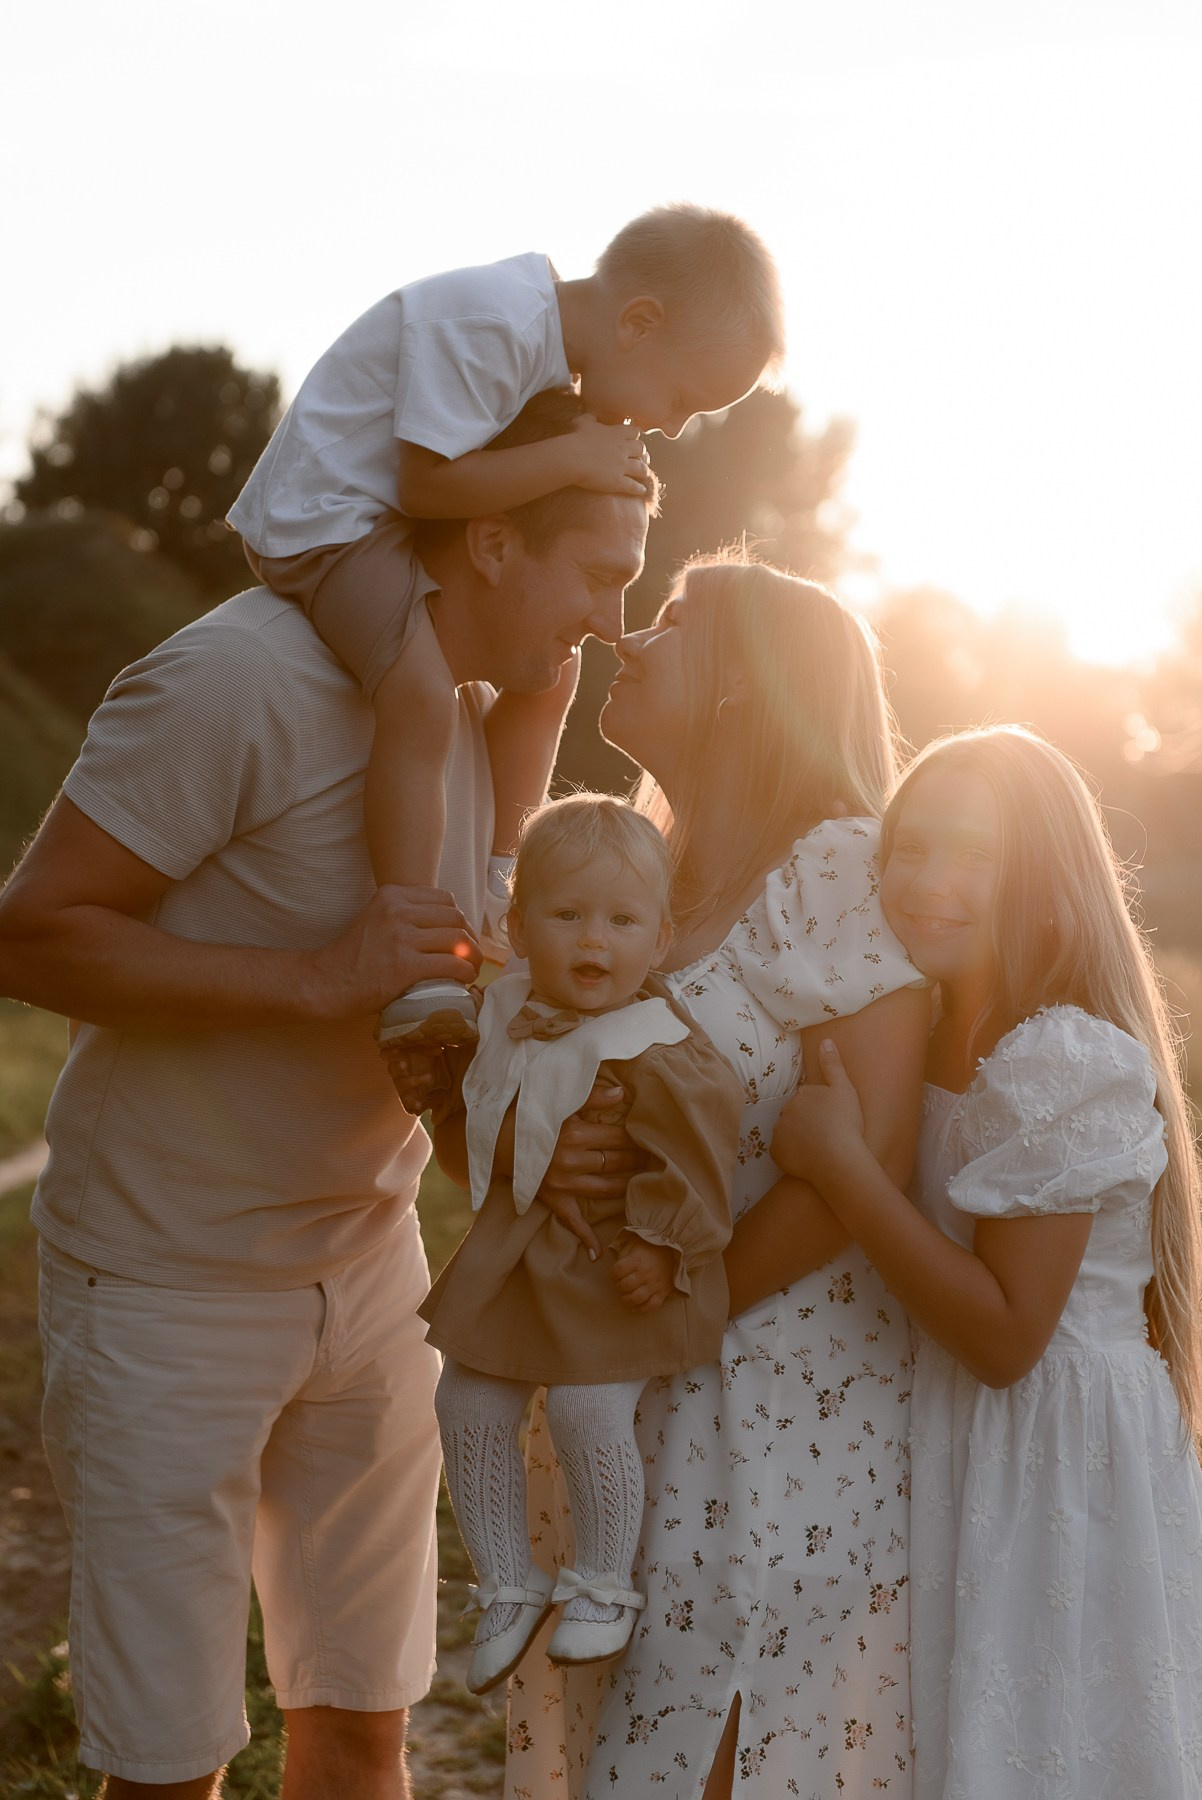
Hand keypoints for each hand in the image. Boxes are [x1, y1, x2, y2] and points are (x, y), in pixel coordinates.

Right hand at [305, 885, 480, 1020]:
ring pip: (458, 940)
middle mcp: (397, 911)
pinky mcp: (405, 966)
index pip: (445, 899)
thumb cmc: (354, 956)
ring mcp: (401, 937)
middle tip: (470, 956)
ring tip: (470, 969)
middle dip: (470, 938)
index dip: (459, 920)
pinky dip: (465, 973)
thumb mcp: (376, 918)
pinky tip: (463, 981)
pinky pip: (452, 964)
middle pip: (456, 918)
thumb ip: (404, 914)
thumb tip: (447, 923)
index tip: (460, 937)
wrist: (325, 982)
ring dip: (472, 957)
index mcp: (392, 895)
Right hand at [379, 1042, 451, 1113]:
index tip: (397, 1049)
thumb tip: (440, 1049)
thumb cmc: (424, 1062)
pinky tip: (420, 1104)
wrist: (433, 1083)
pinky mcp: (408, 1099)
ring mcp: (401, 1086)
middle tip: (404, 1064)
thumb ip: (431, 1049)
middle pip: (392, 1069)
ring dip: (412, 1081)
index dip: (389, 1052)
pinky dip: (413, 1103)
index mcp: (398, 1058)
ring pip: (401, 1084)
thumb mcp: (427, 1053)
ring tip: (429, 1077)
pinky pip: (407, 1102)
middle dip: (397, 1067)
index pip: (386, 1054)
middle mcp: (397, 1072)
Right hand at [537, 1080, 647, 1258]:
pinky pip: (571, 1221)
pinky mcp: (553, 1199)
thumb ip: (591, 1097)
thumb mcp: (557, 1102)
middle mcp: (571, 1161)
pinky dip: (585, 1237)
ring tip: (645, 1181)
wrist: (493, 1141)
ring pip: (605, 1188)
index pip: (617, 1137)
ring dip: (626, 1185)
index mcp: (574, 1134)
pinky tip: (599, 1252)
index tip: (652, 1136)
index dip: (636, 1136)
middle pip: (615, 1161)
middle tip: (656, 1156)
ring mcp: (563, 1184)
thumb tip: (622, 1093)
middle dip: (637, 1158)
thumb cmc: (526, 1116)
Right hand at [568, 415, 653, 495]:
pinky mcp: (618, 482)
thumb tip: (592, 416)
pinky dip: (639, 489)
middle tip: (644, 458)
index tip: (635, 440)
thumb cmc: (574, 439)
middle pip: (641, 449)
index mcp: (616, 433)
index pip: (635, 432)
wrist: (571, 457)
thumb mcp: (582, 423)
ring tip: (645, 475)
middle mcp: (623, 448)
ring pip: (641, 468)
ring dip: (644, 471)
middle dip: (644, 454)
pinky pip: (634, 486)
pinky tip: (642, 490)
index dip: (636, 437)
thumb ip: (590, 418)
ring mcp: (622, 466)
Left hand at [611, 1235, 675, 1313]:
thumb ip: (624, 1255)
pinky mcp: (662, 1293)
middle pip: (625, 1286)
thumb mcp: (634, 1244)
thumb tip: (616, 1270)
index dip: (612, 1274)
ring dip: (626, 1299)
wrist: (675, 1249)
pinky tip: (635, 1306)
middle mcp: (645, 1273)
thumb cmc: (651, 1246)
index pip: (617, 1271)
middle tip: (620, 1284)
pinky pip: (650, 1306)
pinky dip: (640, 1309)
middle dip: (618, 1286)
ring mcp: (654, 1284)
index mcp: (637, 1260)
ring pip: (636, 1298)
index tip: (614, 1273)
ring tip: (626, 1294)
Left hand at [771, 1039, 866, 1182]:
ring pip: (788, 1132)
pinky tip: (808, 1158)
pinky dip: (792, 1154)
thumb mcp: (845, 1089)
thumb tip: (825, 1040)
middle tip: (827, 1133)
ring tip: (819, 1148)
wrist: (838, 1159)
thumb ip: (833, 1064)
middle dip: (807, 1121)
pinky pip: (783, 1151)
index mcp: (802, 1094)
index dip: (821, 1109)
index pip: (808, 1099)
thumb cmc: (845, 1123)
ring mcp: (779, 1132)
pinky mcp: (777, 1153)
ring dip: (798, 1137)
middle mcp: (786, 1110)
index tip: (832, 1119)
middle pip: (795, 1114)